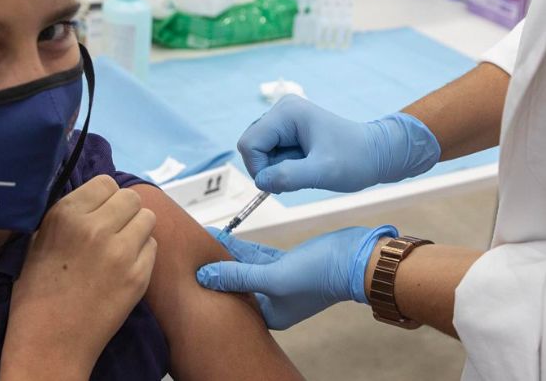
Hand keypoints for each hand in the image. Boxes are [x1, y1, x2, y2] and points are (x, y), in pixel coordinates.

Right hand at [1, 175, 156, 379]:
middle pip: (131, 197)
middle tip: (113, 231)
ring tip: (121, 249)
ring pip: (147, 218)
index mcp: (65, 214)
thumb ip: (67, 216)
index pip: (105, 183)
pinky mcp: (138, 276)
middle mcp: (95, 227)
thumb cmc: (36, 292)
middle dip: (124, 212)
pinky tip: (125, 269)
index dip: (104, 198)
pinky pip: (153, 247)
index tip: (99, 213)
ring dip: (136, 230)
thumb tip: (94, 201)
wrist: (50, 342)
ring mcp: (120, 251)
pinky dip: (142, 255)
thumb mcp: (38, 241)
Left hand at [196, 225, 396, 329]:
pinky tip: (228, 237)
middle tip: (194, 248)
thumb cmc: (321, 274)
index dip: (212, 284)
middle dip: (217, 266)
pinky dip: (244, 248)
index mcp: (271, 315)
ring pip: (247, 267)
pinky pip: (259, 256)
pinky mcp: (288, 264)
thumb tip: (205, 276)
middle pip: (237, 283)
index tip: (192, 267)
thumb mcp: (273, 277)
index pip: (232, 301)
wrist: (359, 258)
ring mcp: (281, 283)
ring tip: (205, 237)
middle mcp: (274, 302)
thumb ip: (238, 276)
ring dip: (229, 253)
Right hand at [238, 95, 440, 192]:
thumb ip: (289, 176)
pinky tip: (302, 167)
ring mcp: (284, 118)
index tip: (281, 184)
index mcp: (287, 113)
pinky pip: (270, 151)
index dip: (259, 168)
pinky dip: (281, 165)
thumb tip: (260, 182)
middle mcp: (282, 110)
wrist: (378, 154)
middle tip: (296, 178)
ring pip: (259, 150)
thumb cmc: (355, 160)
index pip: (250, 144)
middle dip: (268, 168)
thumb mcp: (323, 172)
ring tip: (304, 171)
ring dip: (275, 168)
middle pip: (252, 145)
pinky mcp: (288, 129)